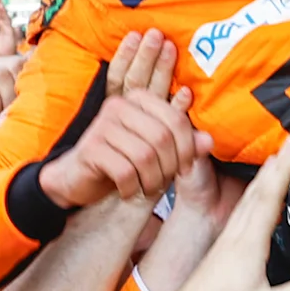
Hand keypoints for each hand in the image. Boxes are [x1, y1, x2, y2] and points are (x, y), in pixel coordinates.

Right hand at [39, 33, 193, 209]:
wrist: (79, 178)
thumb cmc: (124, 161)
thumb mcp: (158, 152)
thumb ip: (183, 142)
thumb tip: (210, 141)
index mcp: (139, 99)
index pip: (176, 119)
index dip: (187, 147)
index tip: (186, 168)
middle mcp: (120, 106)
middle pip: (162, 136)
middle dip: (170, 165)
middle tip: (166, 181)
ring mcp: (103, 126)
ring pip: (145, 155)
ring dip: (152, 179)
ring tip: (147, 187)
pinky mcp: (91, 149)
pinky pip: (125, 171)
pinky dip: (132, 187)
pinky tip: (128, 190)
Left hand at [152, 138, 289, 290]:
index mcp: (248, 242)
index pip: (270, 196)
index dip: (284, 168)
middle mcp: (236, 235)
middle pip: (258, 191)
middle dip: (276, 165)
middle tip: (289, 142)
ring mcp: (227, 242)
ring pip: (248, 201)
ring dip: (263, 178)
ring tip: (275, 161)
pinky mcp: (222, 252)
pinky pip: (242, 214)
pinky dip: (253, 198)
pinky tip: (255, 201)